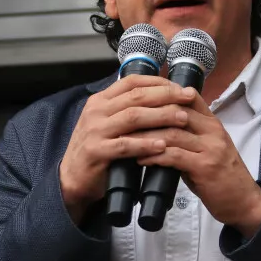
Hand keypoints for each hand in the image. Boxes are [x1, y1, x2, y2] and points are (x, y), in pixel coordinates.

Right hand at [59, 74, 196, 221]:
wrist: (72, 178)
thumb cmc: (97, 150)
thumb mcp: (108, 123)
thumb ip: (127, 110)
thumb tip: (161, 98)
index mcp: (101, 100)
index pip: (132, 82)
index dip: (159, 82)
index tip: (180, 87)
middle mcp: (97, 111)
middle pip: (136, 97)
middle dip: (166, 96)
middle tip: (188, 98)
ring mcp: (95, 130)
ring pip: (133, 117)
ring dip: (161, 116)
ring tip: (182, 118)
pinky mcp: (96, 151)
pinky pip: (125, 145)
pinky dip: (145, 144)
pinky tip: (162, 145)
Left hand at [137, 90, 260, 236]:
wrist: (244, 202)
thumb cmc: (222, 178)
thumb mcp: (207, 150)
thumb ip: (188, 138)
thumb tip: (158, 131)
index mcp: (213, 124)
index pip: (188, 97)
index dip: (162, 95)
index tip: (138, 100)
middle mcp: (213, 131)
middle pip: (176, 111)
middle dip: (147, 113)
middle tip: (123, 118)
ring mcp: (210, 148)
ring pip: (172, 132)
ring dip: (146, 136)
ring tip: (126, 140)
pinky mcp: (205, 167)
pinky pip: (174, 156)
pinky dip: (154, 156)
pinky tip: (140, 158)